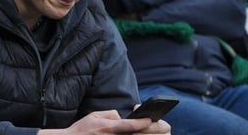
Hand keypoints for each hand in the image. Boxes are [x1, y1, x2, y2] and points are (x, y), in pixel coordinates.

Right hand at [39, 109, 169, 133]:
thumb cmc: (83, 130)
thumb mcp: (95, 116)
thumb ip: (111, 114)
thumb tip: (121, 116)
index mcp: (113, 128)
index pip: (137, 125)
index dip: (148, 121)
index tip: (152, 117)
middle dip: (160, 129)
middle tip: (164, 126)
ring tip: (160, 133)